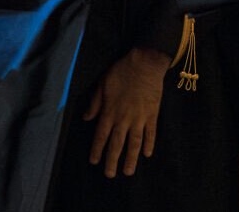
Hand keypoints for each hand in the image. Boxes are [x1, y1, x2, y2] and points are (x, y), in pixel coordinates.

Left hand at [84, 48, 168, 176]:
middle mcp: (123, 119)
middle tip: (110, 175)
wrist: (144, 64)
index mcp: (109, 112)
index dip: (97, 150)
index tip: (94, 162)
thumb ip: (95, 103)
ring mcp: (139, 118)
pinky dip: (149, 144)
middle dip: (112, 161)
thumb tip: (86, 118)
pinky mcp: (152, 115)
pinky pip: (151, 133)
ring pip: (134, 143)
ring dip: (131, 158)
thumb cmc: (121, 72)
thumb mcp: (102, 85)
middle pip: (117, 144)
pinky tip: (147, 154)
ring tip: (128, 172)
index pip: (101, 135)